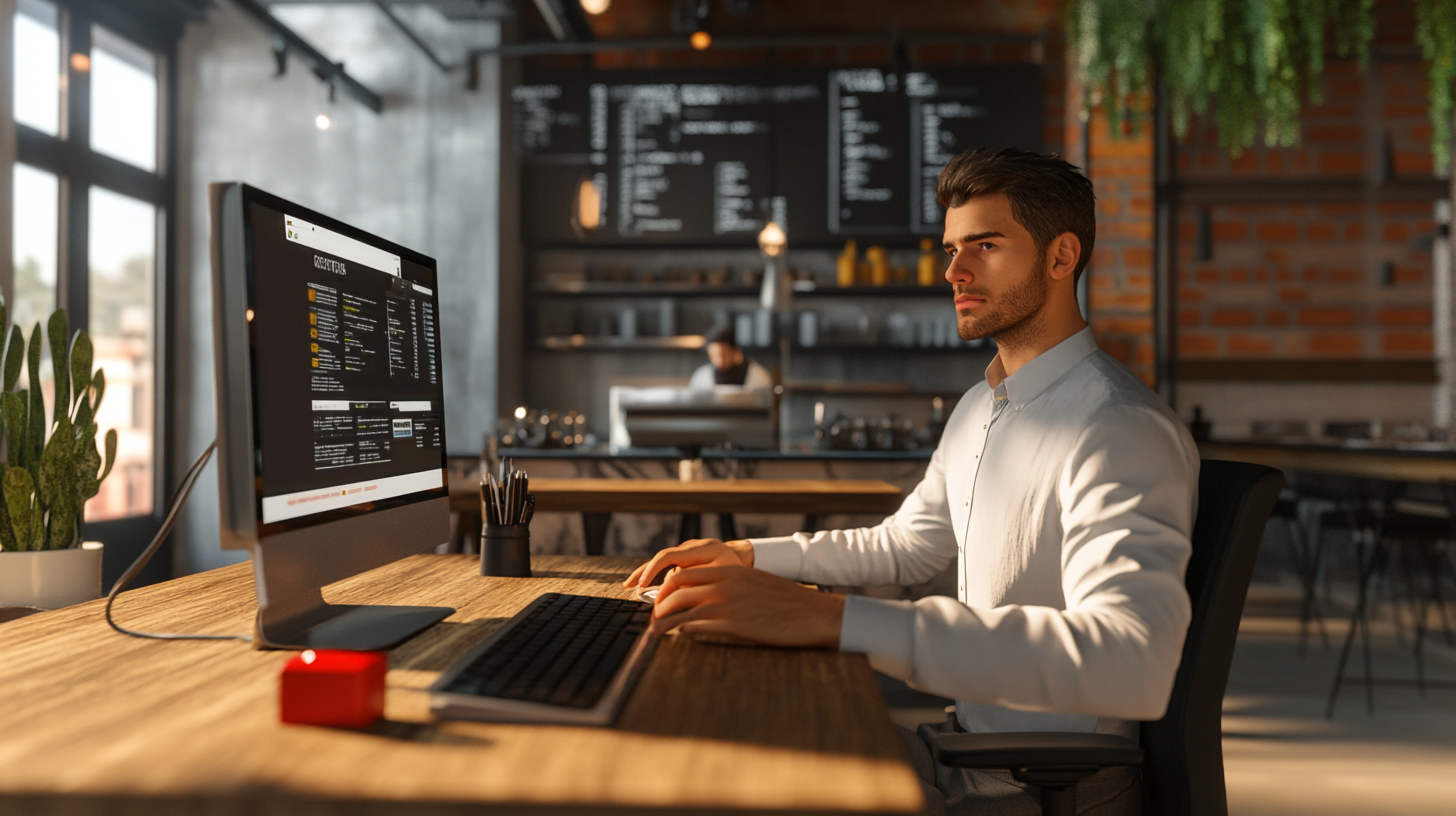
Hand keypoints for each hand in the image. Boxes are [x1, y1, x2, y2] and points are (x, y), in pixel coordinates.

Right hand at [623, 538, 754, 588]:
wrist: (744, 558)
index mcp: (701, 549)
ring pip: (662, 563)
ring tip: (629, 586)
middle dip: (645, 573)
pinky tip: (641, 584)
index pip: (669, 556)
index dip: (653, 570)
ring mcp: (687, 552)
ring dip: (647, 575)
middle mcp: (691, 547)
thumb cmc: (737, 570)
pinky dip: (654, 574)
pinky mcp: (685, 558)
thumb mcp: (724, 575)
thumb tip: (674, 584)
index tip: (643, 585)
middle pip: (661, 558)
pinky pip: (667, 566)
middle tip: (632, 587)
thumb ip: (700, 578)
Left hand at [650, 566, 844, 647]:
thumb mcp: (755, 583)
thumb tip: (706, 596)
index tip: (659, 600)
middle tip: (652, 617)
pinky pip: (698, 628)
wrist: (815, 614)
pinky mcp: (734, 625)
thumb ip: (730, 585)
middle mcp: (725, 584)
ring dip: (663, 623)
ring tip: (654, 633)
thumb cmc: (788, 602)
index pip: (683, 575)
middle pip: (675, 591)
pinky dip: (684, 632)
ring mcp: (728, 604)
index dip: (664, 589)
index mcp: (730, 571)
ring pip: (681, 611)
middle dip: (658, 605)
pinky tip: (681, 636)